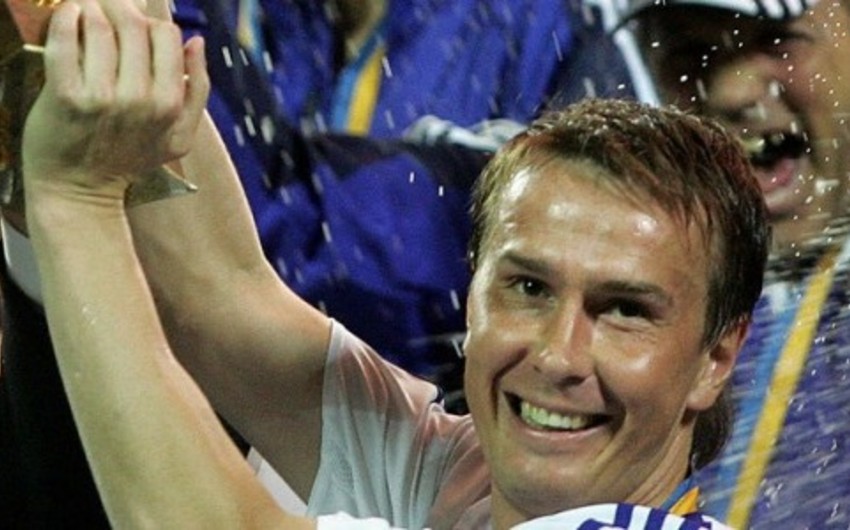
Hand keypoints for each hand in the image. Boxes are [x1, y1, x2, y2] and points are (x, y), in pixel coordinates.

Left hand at [21, 0, 208, 203]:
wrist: (80, 191)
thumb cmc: (129, 160)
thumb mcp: (180, 136)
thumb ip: (198, 90)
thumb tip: (197, 42)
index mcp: (169, 104)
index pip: (167, 35)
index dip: (151, 23)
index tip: (136, 23)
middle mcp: (140, 99)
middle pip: (134, 25)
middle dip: (120, 7)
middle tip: (108, 8)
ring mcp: (102, 98)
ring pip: (101, 26)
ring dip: (92, 9)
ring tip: (86, 11)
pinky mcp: (65, 96)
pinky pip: (65, 41)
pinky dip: (66, 18)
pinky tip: (69, 16)